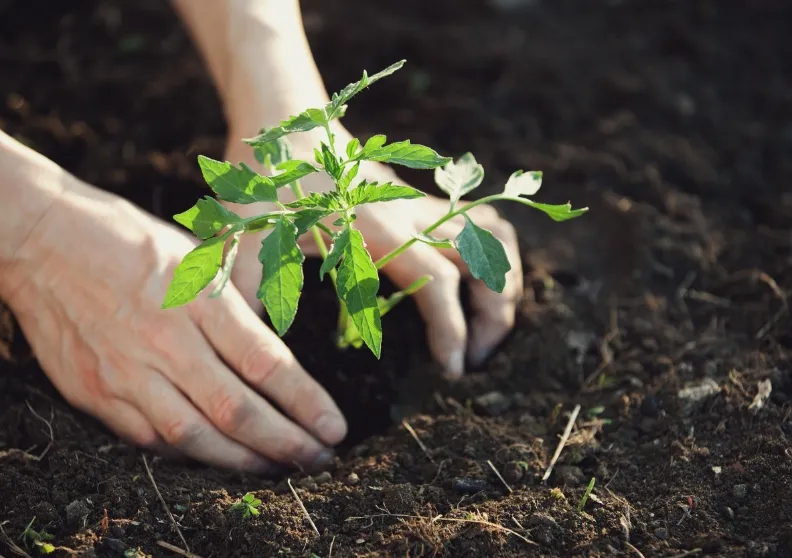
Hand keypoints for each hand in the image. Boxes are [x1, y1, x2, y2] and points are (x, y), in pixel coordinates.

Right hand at [0, 179, 345, 471]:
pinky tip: (219, 459)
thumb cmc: (130, 240)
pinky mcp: (95, 392)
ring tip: (279, 468)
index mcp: (199, 298)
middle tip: (319, 461)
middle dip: (287, 443)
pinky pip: (151, 439)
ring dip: (244, 461)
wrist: (41, 240)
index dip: (306, 403)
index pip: (266, 363)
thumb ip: (234, 309)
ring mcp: (125, 371)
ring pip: (195, 437)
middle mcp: (165, 340)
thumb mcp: (197, 256)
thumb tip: (273, 359)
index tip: (335, 428)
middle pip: (237, 410)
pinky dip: (191, 455)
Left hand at [223, 138, 522, 377]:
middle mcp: (409, 215)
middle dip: (491, 317)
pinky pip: (479, 219)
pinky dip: (494, 251)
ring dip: (504, 282)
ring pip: (492, 236)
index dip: (452, 329)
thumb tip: (248, 359)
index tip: (452, 370)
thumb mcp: (247, 244)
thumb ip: (249, 298)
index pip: (438, 283)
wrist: (282, 120)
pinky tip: (481, 282)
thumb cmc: (262, 184)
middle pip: (481, 262)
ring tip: (490, 328)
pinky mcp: (421, 199)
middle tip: (474, 362)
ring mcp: (420, 204)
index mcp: (374, 232)